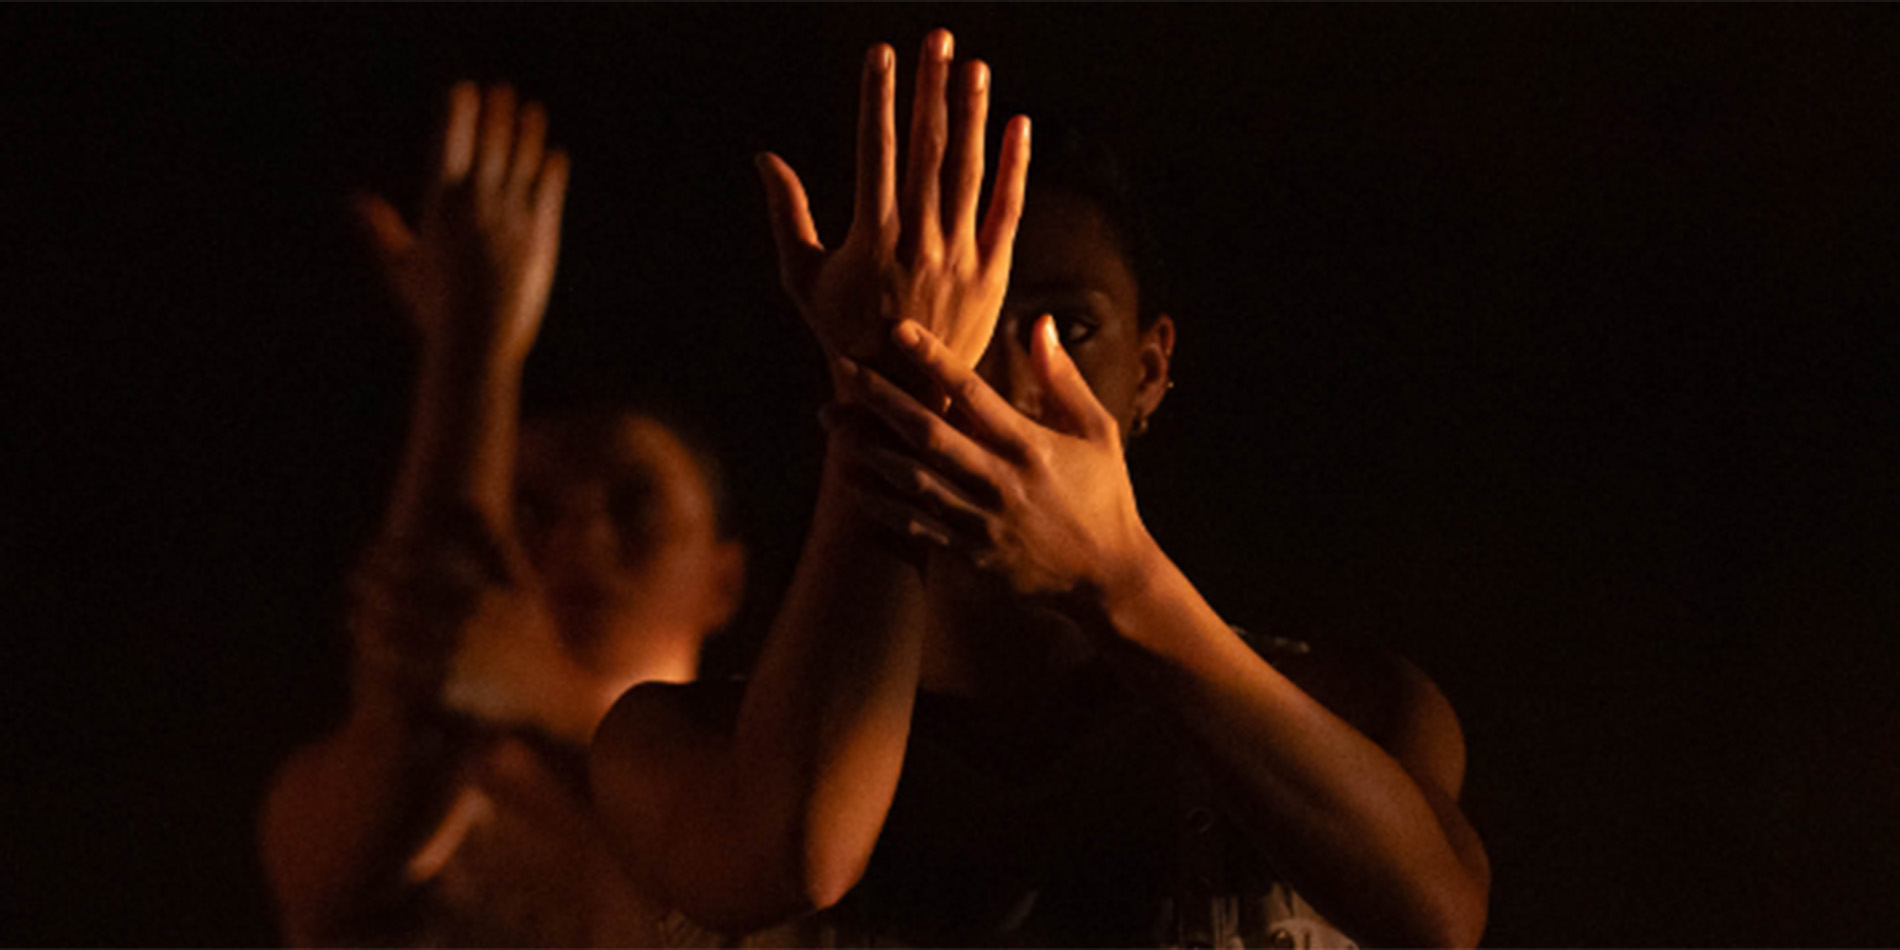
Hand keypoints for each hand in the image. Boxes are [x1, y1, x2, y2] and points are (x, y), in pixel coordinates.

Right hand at [355, 82, 569, 363]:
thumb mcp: (402, 268)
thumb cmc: (433, 311)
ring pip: (522, 164)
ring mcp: (512, 219)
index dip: (457, 115)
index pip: (450, 146)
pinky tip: (555, 155)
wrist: (477, 342)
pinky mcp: (540, 237)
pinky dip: (551, 172)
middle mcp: (478, 205)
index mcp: (440, 207)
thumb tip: (357, 201)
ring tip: (531, 110)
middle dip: (495, 116)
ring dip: (527, 134)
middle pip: (490, 148)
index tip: (461, 89)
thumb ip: (382, 230)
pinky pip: (547, 194)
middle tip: (500, 90)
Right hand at [757, 30, 1029, 385]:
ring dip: (973, 115)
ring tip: (974, 66)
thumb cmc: (843, 335)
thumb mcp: (803, 278)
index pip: (875, 151)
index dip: (878, 98)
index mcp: (872, 238)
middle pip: (927, 150)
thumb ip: (787, 214)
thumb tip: (765, 157)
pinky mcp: (993, 274)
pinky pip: (1007, 211)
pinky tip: (1018, 126)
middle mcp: (920, 242)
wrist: (899, 397)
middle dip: (931, 90)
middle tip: (938, 40)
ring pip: (969, 173)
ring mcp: (960, 257)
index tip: (881, 53)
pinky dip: (1015, 168)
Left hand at [835, 318, 1158, 608]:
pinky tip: (850, 480)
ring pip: (911, 479)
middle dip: (879, 398)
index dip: (934, 359)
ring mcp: (980, 521)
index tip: (898, 330)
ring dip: (866, 447)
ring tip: (832, 420)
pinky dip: (879, 502)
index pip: (973, 393)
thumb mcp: (1098, 432)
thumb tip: (1041, 324)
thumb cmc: (1105, 496)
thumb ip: (1064, 379)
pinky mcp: (969, 553)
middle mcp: (1000, 482)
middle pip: (927, 433)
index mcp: (1031, 447)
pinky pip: (913, 525)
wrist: (1108, 579)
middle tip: (842, 368)